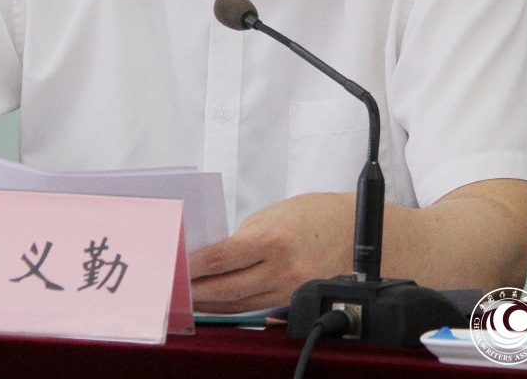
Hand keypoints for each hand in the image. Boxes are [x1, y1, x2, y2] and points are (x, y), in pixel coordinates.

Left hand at [189, 193, 354, 312]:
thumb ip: (241, 238)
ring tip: (188, 300)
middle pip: (226, 288)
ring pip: (239, 305)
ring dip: (210, 304)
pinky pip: (257, 310)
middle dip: (194, 290)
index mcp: (273, 240)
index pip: (221, 258)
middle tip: (172, 289)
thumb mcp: (272, 216)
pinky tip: (217, 305)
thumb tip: (210, 257)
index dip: (193, 266)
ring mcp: (289, 290)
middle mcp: (282, 270)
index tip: (174, 267)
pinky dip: (233, 308)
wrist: (354, 230)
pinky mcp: (294, 302)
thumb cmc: (312, 215)